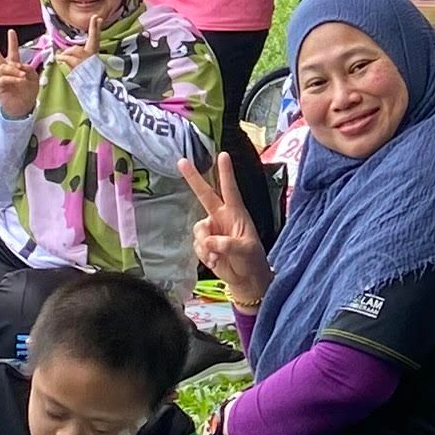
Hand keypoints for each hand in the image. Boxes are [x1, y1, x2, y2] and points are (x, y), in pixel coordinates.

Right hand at [0, 31, 39, 119]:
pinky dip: (13, 79)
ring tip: (23, 77)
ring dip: (14, 71)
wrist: (23, 108)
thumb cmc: (28, 92)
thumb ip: (28, 69)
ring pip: (4, 68)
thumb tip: (19, 66)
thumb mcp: (33, 78)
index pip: (12, 53)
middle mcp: (5, 72)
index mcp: (14, 68)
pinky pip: (3, 79)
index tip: (11, 31)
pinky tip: (19, 81)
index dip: (12, 42)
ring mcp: (0, 79)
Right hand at [191, 148, 268, 301]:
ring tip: (218, 256)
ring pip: (198, 229)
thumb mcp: (246, 251)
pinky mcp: (204, 244)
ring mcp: (212, 230)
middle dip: (193, 178)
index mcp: (236, 213)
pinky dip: (204, 254)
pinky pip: (197, 244)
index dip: (226, 173)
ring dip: (205, 244)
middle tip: (181, 161)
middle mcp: (222, 217)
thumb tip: (210, 241)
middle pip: (205, 194)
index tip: (223, 155)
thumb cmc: (252, 260)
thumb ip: (228, 244)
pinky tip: (215, 261)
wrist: (246, 279)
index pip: (230, 189)